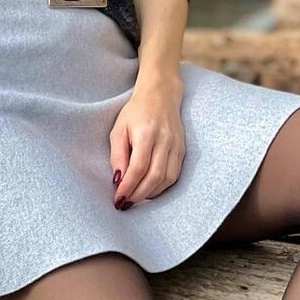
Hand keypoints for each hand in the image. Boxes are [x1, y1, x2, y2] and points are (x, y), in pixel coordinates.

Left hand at [109, 74, 185, 208]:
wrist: (161, 95)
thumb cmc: (135, 112)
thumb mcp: (118, 129)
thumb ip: (117, 155)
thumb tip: (118, 180)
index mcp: (146, 133)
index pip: (138, 167)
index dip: (128, 187)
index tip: (118, 199)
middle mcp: (165, 140)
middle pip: (154, 176)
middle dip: (139, 195)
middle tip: (126, 203)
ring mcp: (176, 146)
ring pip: (167, 179)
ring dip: (151, 193)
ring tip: (136, 197)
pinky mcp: (182, 150)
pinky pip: (175, 175)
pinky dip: (162, 187)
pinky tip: (150, 189)